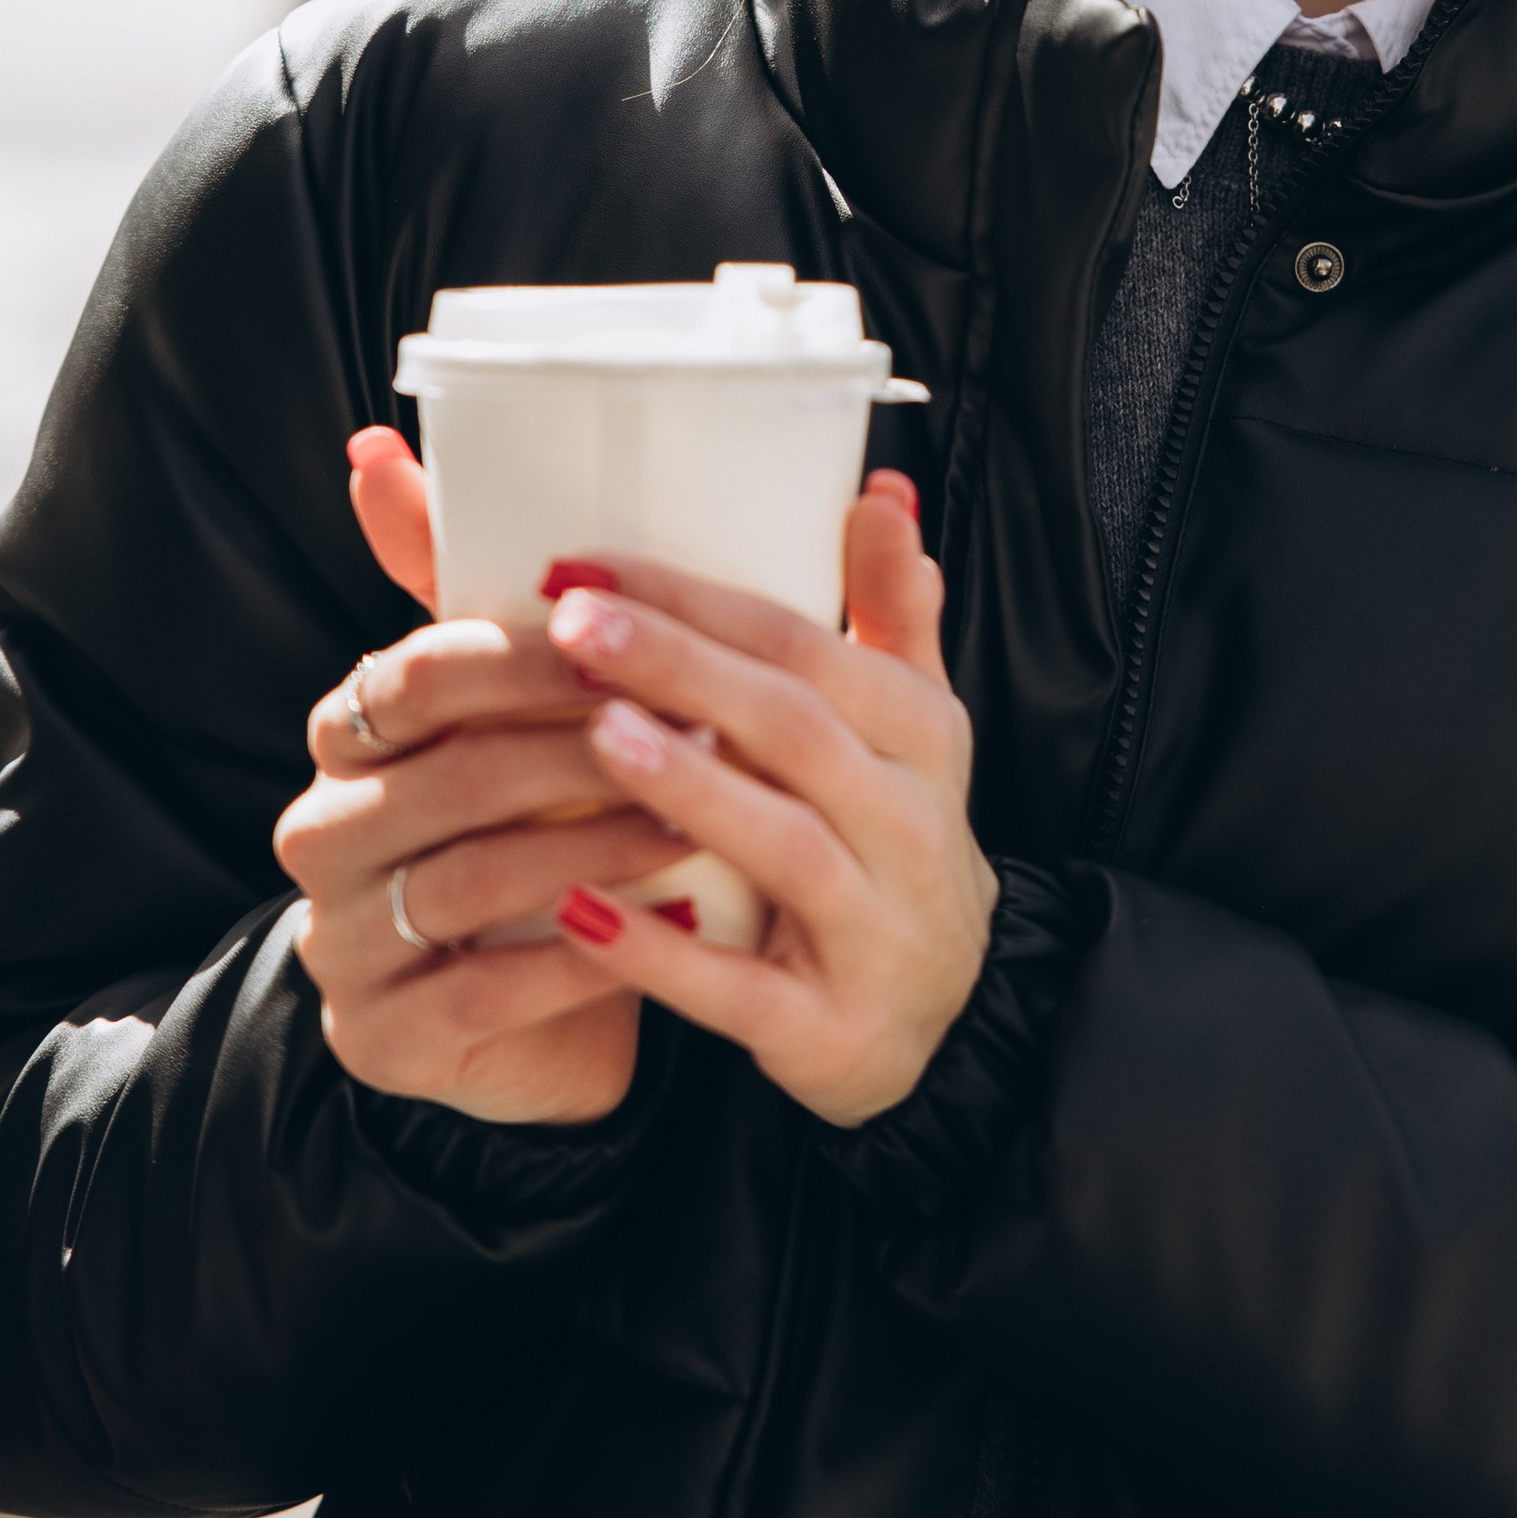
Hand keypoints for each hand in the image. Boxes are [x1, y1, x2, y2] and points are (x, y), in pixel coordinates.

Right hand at [273, 430, 661, 1124]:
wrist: (549, 1006)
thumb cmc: (548, 823)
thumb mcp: (521, 705)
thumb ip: (464, 579)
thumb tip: (379, 440)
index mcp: (348, 733)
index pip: (419, 673)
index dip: (529, 658)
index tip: (639, 641)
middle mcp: (321, 831)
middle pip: (454, 773)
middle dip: (586, 749)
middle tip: (707, 730)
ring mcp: (342, 942)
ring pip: (475, 876)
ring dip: (601, 844)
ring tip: (705, 818)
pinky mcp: (380, 1037)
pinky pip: (487, 988)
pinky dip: (592, 953)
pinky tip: (672, 923)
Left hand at [548, 474, 995, 1127]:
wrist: (946, 1015)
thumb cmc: (893, 837)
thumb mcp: (910, 724)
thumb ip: (888, 607)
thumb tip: (880, 488)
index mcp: (919, 734)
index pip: (803, 648)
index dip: (697, 602)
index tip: (585, 566)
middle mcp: (909, 823)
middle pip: (793, 728)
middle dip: (682, 670)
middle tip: (570, 624)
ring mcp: (875, 929)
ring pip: (786, 847)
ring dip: (690, 790)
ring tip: (593, 737)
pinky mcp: (829, 1029)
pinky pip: (741, 991)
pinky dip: (659, 956)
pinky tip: (575, 915)